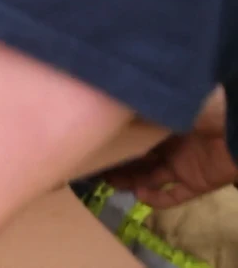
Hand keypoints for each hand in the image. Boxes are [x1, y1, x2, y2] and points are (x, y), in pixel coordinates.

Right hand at [103, 87, 237, 207]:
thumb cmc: (205, 109)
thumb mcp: (169, 103)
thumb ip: (143, 107)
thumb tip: (112, 102)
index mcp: (164, 124)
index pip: (135, 135)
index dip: (117, 142)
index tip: (95, 146)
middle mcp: (171, 145)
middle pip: (139, 159)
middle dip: (118, 164)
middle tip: (95, 170)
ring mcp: (184, 166)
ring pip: (151, 177)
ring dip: (131, 182)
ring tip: (110, 184)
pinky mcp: (197, 183)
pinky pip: (174, 196)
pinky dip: (157, 199)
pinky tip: (140, 195)